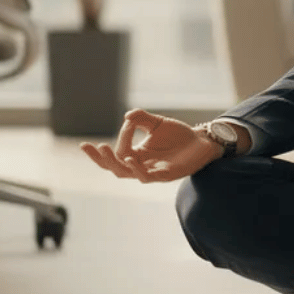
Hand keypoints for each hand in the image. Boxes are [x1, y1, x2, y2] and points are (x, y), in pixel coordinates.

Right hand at [82, 109, 219, 182]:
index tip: (129, 122)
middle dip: (101, 158)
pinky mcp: (166, 175)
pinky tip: (131, 159)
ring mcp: (153, 172)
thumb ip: (142, 118)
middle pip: (115, 167)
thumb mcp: (157, 123)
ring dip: (115, 163)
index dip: (121, 136)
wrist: (202, 142)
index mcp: (137, 155)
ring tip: (105, 150)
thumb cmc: (179, 135)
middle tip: (91, 147)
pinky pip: (147, 176)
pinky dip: (137, 169)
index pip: (119, 150)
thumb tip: (127, 116)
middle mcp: (142, 165)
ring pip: (127, 173)